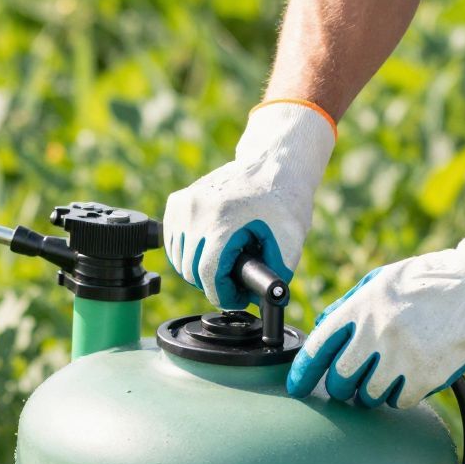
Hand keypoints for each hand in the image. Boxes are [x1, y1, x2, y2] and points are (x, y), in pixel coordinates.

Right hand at [163, 98, 335, 308]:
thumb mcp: (291, 241)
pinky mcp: (178, 201)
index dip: (223, 295)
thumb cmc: (284, 200)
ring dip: (199, 270)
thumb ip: (276, 274)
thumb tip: (260, 300)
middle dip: (213, 284)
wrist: (272, 163)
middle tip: (235, 283)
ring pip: (179, 258)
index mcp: (223, 220)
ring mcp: (184, 204)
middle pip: (191, 270)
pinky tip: (209, 250)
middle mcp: (197, 210)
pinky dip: (188, 252)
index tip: (236, 298)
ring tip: (225, 265)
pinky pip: (173, 241)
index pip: (208, 274)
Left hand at [284, 211, 464, 409]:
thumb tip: (321, 330)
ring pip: (369, 396)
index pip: (318, 348)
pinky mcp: (426, 375)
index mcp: (361, 307)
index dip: (302, 373)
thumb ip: (349, 306)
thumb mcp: (382, 281)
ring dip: (372, 392)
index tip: (297, 387)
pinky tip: (409, 378)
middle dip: (342, 386)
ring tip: (386, 375)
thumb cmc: (427, 282)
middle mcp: (377, 333)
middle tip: (353, 380)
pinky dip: (400, 395)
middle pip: (340, 381)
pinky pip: (399, 401)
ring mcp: (402, 357)